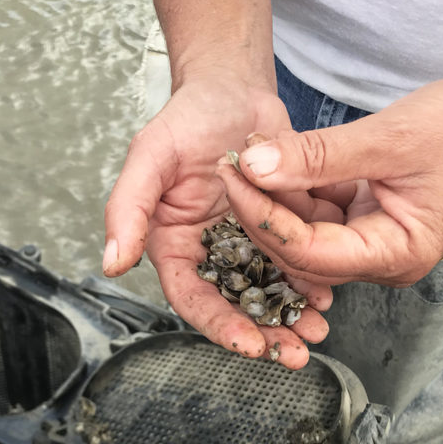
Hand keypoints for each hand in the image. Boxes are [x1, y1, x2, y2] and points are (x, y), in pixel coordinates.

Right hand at [103, 73, 331, 367]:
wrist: (233, 89)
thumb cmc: (187, 118)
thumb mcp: (150, 156)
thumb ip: (128, 208)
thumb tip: (111, 263)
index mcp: (173, 244)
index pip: (193, 297)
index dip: (219, 325)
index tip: (249, 344)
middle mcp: (210, 252)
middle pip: (235, 305)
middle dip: (264, 333)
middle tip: (295, 354)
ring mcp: (246, 244)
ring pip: (269, 291)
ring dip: (292, 317)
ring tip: (317, 333)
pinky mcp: (279, 230)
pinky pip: (296, 263)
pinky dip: (312, 283)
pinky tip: (331, 296)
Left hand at [216, 75, 442, 286]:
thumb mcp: (387, 138)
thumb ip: (316, 155)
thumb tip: (253, 162)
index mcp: (396, 256)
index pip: (309, 252)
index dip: (264, 217)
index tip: (232, 176)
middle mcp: (385, 260)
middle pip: (303, 250)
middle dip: (264, 211)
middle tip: (230, 166)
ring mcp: (378, 241)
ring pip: (309, 231)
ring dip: (279, 197)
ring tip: (246, 158)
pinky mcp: (374, 218)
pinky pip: (325, 212)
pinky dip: (301, 187)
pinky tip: (275, 159)